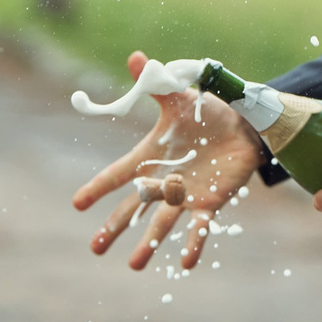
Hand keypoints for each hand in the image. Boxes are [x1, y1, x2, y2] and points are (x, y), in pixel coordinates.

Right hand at [71, 51, 265, 270]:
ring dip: (149, 243)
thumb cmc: (206, 112)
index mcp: (151, 159)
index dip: (98, 188)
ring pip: (161, 224)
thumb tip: (136, 56)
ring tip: (134, 264)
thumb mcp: (178, 96)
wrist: (244, 125)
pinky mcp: (209, 203)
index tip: (77, 204)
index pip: (118, 175)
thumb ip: (155, 83)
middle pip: (134, 208)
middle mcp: (164, 182)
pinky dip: (193, 245)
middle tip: (95, 248)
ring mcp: (185, 196)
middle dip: (114, 227)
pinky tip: (185, 264)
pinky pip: (199, 228)